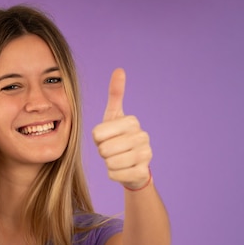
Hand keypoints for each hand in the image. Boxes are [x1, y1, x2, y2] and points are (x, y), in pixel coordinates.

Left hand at [92, 68, 151, 189]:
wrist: (133, 165)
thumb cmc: (118, 137)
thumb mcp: (113, 116)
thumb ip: (115, 94)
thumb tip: (119, 69)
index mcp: (132, 121)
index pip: (97, 133)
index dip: (97, 139)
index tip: (108, 137)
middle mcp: (143, 136)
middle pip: (104, 149)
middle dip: (103, 152)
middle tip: (112, 150)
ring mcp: (146, 155)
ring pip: (110, 163)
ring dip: (108, 163)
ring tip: (117, 159)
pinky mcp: (143, 172)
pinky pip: (115, 175)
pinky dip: (114, 174)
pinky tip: (123, 170)